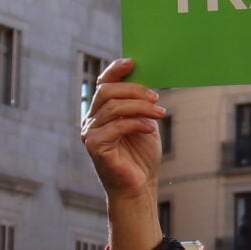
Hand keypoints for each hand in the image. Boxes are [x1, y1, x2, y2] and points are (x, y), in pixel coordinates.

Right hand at [81, 58, 167, 249]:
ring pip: (113, 107)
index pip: (103, 83)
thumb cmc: (141, 157)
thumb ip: (140, 103)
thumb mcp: (143, 122)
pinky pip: (116, 126)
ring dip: (140, 107)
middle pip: (107, 91)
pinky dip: (136, 123)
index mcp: (100, 111)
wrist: (139, 187)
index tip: (133, 63)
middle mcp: (91, 120)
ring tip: (160, 113)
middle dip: (134, 90)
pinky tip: (150, 129)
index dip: (116, 70)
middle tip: (156, 97)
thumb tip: (147, 78)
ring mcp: (90, 133)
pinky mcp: (95, 147)